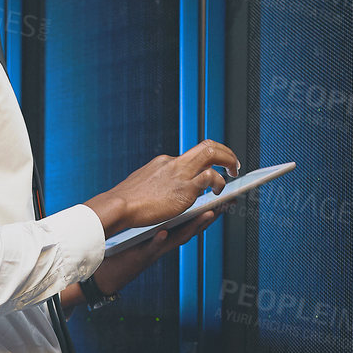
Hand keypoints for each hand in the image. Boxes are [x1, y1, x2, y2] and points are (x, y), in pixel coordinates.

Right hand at [86, 140, 240, 237]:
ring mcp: (181, 174)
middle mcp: (174, 163)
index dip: (207, 159)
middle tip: (233, 163)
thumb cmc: (125, 202)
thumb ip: (154, 184)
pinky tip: (219, 192)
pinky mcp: (185, 189)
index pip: (191, 155)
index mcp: (164, 163)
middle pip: (207, 146)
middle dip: (225, 152)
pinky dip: (219, 182)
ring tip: (233, 173)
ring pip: (213, 154)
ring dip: (228, 162)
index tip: (212, 165)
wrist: (119, 206)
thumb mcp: (141, 185)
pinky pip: (210, 177)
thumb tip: (158, 187)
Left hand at [91, 204, 219, 296]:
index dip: (205, 210)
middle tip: (224, 204)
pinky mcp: (140, 256)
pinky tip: (162, 233)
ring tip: (207, 214)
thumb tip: (163, 203)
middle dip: (209, 217)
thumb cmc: (122, 253)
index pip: (188, 221)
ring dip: (192, 227)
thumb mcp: (142, 234)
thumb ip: (154, 221)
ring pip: (177, 238)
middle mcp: (163, 243)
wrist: (105, 272)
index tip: (220, 199)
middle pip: (190, 228)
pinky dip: (157, 241)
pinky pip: (150, 248)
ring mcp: (153, 251)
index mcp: (164, 235)